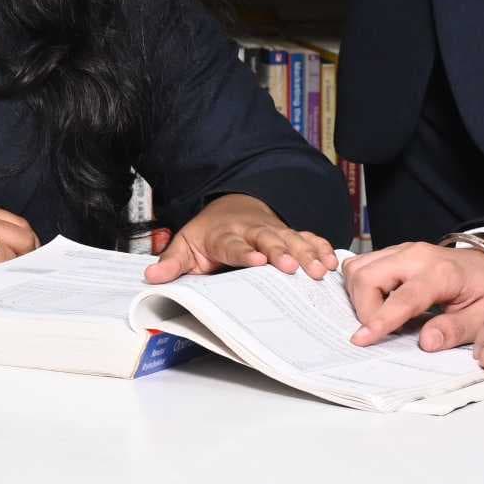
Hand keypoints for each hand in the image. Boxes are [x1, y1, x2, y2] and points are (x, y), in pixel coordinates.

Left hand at [144, 194, 340, 282]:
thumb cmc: (209, 233)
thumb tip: (152, 276)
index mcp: (225, 235)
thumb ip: (172, 262)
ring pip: (292, 239)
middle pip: (268, 239)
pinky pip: (308, 238)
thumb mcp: (185, 244)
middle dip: (281, 251)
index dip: (245, 252)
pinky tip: (332, 262)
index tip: (257, 261)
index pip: (233, 244)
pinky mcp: (289, 234)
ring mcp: (274, 231)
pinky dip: (321, 248)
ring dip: (306, 254)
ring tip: (319, 272)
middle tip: (292, 267)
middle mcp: (252, 230)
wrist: (231, 207)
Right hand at [343, 239, 483, 351]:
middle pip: (367, 276)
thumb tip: (425, 343)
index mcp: (441, 273)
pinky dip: (360, 285)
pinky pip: (360, 265)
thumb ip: (455, 330)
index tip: (362, 339)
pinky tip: (379, 301)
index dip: (381, 319)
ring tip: (381, 315)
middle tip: (381, 329)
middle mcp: (415, 255)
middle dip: (363, 308)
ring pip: (357, 268)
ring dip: (359, 297)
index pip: (403, 297)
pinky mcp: (392, 251)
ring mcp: (401, 250)